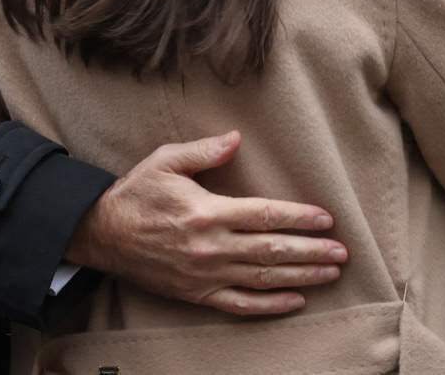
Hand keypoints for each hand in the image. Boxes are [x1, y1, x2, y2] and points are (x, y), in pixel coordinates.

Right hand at [67, 131, 345, 316]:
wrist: (101, 233)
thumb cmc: (137, 193)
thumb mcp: (167, 160)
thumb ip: (205, 151)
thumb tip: (236, 138)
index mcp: (208, 212)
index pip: (266, 215)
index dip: (300, 218)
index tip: (327, 220)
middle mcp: (211, 247)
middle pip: (273, 251)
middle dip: (311, 252)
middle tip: (342, 253)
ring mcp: (205, 274)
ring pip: (262, 279)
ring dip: (301, 277)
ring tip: (330, 274)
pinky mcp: (196, 294)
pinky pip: (239, 304)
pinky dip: (269, 305)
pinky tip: (294, 301)